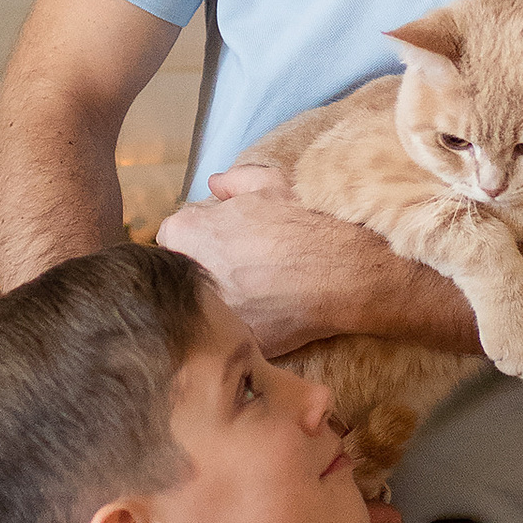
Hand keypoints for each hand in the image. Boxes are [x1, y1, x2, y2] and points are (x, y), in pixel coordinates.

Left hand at [157, 186, 418, 351]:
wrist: (350, 267)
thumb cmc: (310, 220)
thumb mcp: (271, 183)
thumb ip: (235, 181)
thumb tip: (215, 184)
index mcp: (190, 232)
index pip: (172, 238)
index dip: (197, 239)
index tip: (217, 242)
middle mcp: (193, 275)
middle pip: (185, 275)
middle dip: (206, 271)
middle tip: (239, 268)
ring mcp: (216, 312)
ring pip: (206, 308)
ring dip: (224, 300)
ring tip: (258, 292)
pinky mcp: (242, 341)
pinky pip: (235, 334)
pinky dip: (248, 326)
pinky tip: (272, 313)